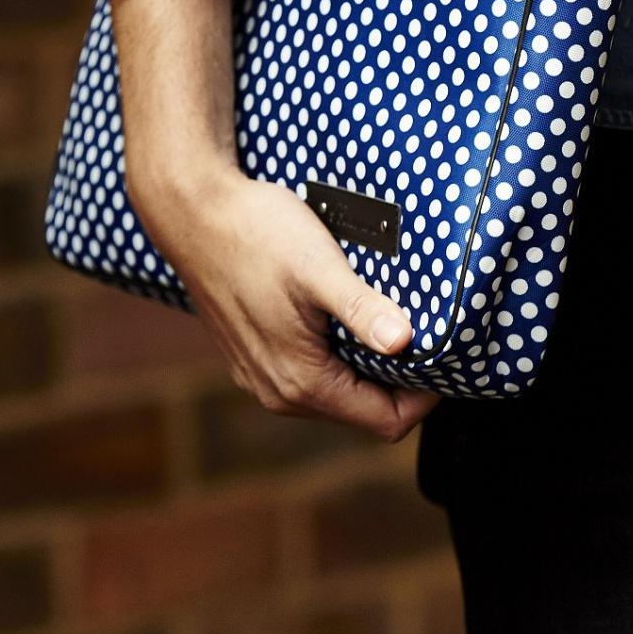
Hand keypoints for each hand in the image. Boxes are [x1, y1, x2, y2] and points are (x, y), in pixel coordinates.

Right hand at [136, 163, 438, 441]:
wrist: (191, 212)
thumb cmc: (254, 233)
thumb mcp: (318, 268)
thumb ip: (361, 309)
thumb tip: (405, 343)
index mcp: (301, 382)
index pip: (387, 422)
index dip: (425, 396)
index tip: (442, 354)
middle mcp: (278, 393)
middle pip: (364, 411)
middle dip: (400, 381)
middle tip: (423, 332)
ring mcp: (260, 377)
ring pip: (337, 393)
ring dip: (367, 366)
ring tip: (386, 318)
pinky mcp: (251, 357)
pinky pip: (310, 374)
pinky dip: (336, 355)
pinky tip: (342, 313)